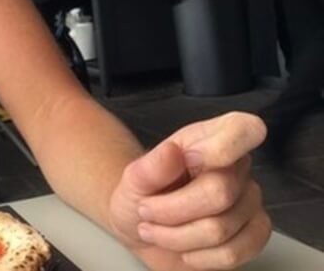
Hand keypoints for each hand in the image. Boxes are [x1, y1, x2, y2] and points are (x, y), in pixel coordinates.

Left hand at [109, 112, 271, 269]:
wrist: (142, 227)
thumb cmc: (142, 196)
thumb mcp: (132, 179)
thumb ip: (150, 166)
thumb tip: (172, 152)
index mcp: (209, 140)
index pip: (242, 129)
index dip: (221, 148)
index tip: (188, 161)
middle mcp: (235, 168)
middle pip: (220, 193)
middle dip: (170, 210)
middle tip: (147, 210)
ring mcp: (249, 201)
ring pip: (221, 229)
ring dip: (176, 237)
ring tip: (158, 229)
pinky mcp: (254, 233)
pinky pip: (234, 253)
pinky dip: (199, 257)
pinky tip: (184, 248)